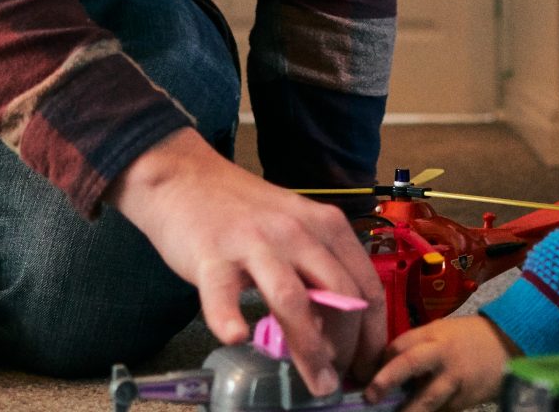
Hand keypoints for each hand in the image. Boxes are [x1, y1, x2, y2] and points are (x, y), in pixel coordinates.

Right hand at [105, 128, 385, 395]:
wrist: (185, 177)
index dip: (373, 332)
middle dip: (348, 347)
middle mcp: (298, 232)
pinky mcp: (213, 255)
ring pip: (293, 299)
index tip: (369, 364)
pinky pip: (223, 292)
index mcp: (326, 226)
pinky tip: (235, 337)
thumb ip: (318, 268)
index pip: (366, 285)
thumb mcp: (296, 229)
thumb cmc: (244, 212)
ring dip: (310, 347)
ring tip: (316, 382)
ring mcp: (255, 243)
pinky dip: (229, 317)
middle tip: (340, 380)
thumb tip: (341, 328)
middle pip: (339, 297)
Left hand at [365, 315, 513, 411]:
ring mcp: (454, 381)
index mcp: (433, 335)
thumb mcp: (441, 332)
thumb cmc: (467, 338)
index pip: (400, 345)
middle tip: (370, 396)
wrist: (507, 347)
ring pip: (427, 399)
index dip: (381, 361)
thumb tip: (383, 366)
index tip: (365, 375)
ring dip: (408, 411)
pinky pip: (441, 411)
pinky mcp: (463, 401)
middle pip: (411, 363)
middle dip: (388, 378)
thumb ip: (416, 346)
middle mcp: (442, 355)